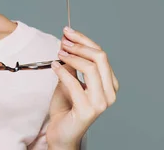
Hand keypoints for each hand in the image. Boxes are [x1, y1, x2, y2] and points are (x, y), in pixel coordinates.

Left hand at [46, 27, 119, 148]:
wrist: (61, 132)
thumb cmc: (67, 107)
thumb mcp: (69, 79)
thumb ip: (72, 63)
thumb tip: (68, 41)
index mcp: (109, 84)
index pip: (101, 54)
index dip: (84, 40)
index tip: (68, 32)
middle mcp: (109, 93)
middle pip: (100, 58)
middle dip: (80, 45)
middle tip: (63, 41)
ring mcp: (101, 102)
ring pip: (91, 68)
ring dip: (72, 57)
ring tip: (59, 53)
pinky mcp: (88, 110)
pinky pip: (75, 84)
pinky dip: (62, 71)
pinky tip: (54, 66)